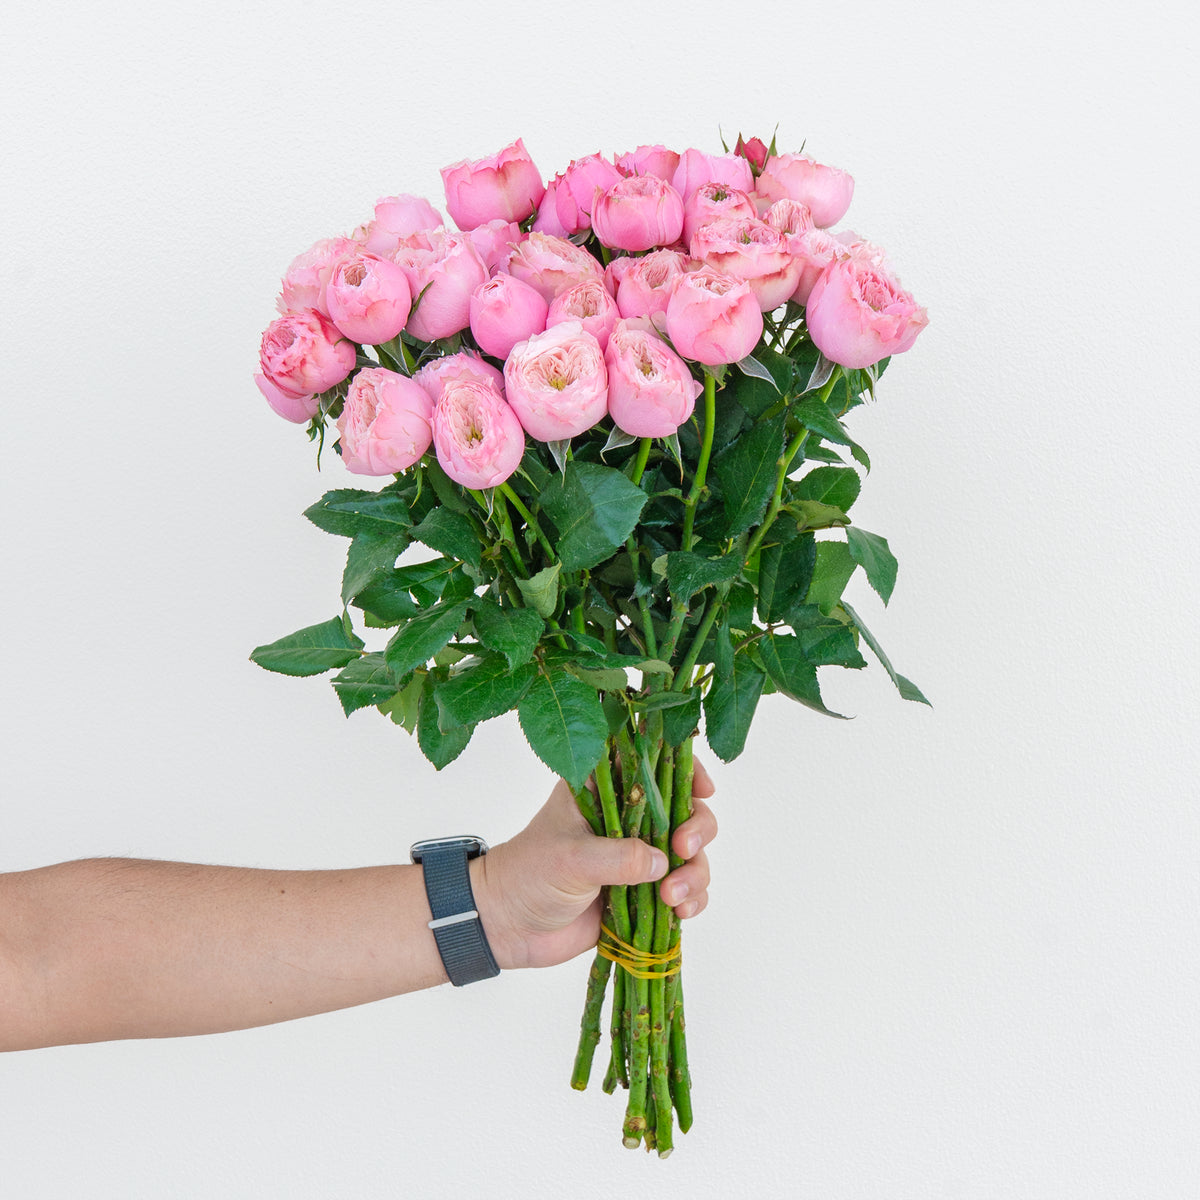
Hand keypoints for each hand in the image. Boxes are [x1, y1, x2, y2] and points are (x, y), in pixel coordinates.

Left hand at [472, 761, 717, 969]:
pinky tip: (681, 913)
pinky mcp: (644, 893)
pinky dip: (692, 900)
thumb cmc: (528, 875)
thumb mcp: (570, 859)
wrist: (507, 927)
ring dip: (695, 873)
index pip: (653, 765)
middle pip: (685, 810)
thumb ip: (617, 857)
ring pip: (691, 854)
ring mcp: (638, 856)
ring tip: (673, 899)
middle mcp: (628, 818)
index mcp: (604, 791)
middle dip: (696, 829)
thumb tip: (662, 863)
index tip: (704, 790)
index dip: (685, 772)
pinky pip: (685, 891)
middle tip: (683, 850)